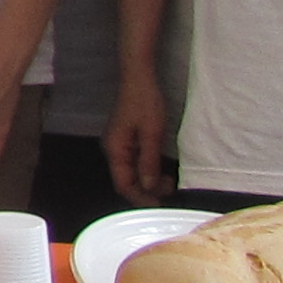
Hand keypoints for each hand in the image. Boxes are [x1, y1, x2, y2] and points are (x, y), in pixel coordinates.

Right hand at [105, 76, 173, 202]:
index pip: (124, 185)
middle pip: (127, 181)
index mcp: (115, 150)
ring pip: (132, 173)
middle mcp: (113, 150)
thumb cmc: (145, 102)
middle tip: (170, 187)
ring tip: (168, 180)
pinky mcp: (126, 140)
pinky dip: (147, 169)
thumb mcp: (152, 133)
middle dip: (147, 189)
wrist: (139, 78)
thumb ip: (149, 162)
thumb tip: (148, 187)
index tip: (160, 204)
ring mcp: (119, 145)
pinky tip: (160, 169)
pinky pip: (134, 162)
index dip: (141, 198)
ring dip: (149, 180)